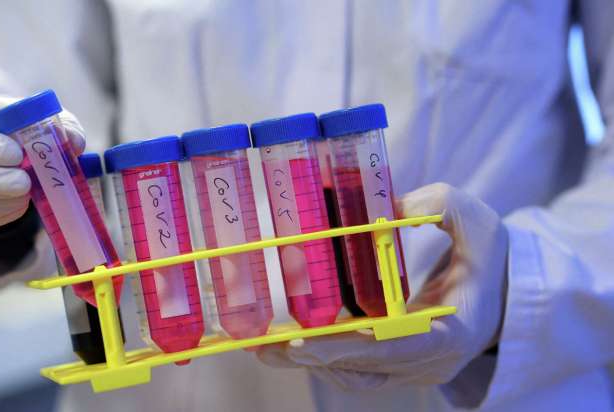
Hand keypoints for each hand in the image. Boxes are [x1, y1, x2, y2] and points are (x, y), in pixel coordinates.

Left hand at [258, 183, 507, 390]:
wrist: (501, 293)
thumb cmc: (486, 256)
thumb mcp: (472, 219)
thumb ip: (434, 206)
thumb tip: (384, 210)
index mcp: (454, 330)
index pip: (395, 345)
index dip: (348, 346)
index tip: (302, 342)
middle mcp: (432, 362)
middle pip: (364, 367)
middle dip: (311, 357)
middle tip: (263, 346)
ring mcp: (415, 371)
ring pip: (355, 376)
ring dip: (308, 362)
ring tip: (263, 347)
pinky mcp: (401, 369)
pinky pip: (357, 371)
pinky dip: (324, 359)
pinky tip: (290, 345)